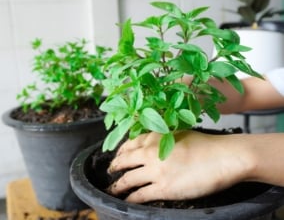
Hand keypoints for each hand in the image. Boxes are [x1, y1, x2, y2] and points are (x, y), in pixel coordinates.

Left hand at [107, 131, 253, 202]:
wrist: (224, 157)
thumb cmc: (206, 145)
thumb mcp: (179, 133)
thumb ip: (162, 138)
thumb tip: (151, 145)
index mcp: (155, 137)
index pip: (129, 144)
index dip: (120, 151)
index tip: (117, 156)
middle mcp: (151, 152)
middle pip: (124, 161)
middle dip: (114, 167)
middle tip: (110, 171)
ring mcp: (156, 170)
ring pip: (127, 179)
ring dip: (117, 185)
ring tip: (113, 189)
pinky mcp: (164, 187)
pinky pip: (139, 195)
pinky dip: (130, 198)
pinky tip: (126, 201)